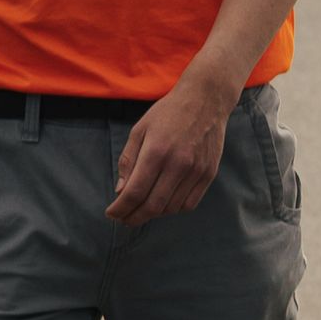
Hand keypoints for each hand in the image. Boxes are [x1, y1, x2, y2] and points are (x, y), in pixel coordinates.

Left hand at [109, 75, 233, 223]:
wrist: (206, 100)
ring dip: (153, 214)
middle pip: (153, 205)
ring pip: (171, 208)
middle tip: (124, 219)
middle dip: (134, 217)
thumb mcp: (140, 130)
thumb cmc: (168, 113)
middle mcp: (178, 164)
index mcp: (156, 151)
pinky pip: (189, 203)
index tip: (111, 213)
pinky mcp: (209, 173)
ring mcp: (196, 170)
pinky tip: (164, 203)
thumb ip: (128, 160)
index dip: (120, 208)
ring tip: (142, 210)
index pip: (135, 192)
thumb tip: (121, 190)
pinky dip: (174, 209)